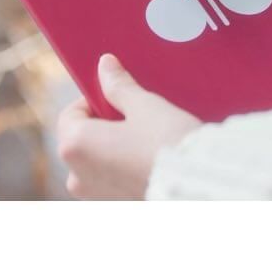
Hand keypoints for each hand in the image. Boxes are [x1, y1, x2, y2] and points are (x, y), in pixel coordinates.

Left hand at [56, 54, 200, 198]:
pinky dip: (125, 166)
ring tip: (148, 137)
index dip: (96, 98)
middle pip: (83, 138)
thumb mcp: (144, 106)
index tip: (120, 94)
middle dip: (106, 124)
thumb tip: (105, 66)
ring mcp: (95, 196)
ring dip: (116, 146)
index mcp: (74, 146)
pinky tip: (151, 157)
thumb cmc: (168, 144)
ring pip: (98, 160)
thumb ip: (119, 86)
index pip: (72, 113)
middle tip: (138, 115)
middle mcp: (77, 175)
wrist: (198, 186)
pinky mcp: (116, 206)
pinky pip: (113, 179)